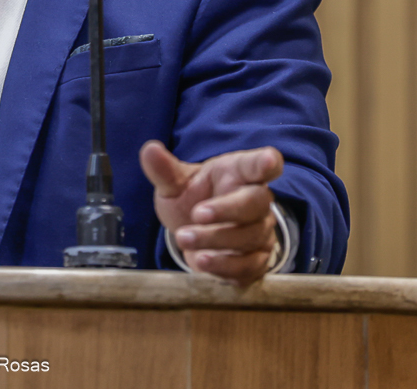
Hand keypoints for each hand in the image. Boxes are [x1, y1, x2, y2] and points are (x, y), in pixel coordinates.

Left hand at [139, 140, 282, 285]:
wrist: (194, 232)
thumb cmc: (192, 198)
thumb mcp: (175, 183)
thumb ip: (164, 170)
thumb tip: (149, 150)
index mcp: (239, 173)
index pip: (259, 164)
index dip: (266, 162)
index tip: (268, 161)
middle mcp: (256, 200)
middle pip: (257, 202)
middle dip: (227, 209)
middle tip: (196, 214)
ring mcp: (259, 231)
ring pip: (250, 236)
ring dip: (215, 240)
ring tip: (184, 239)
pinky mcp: (256, 260)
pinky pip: (249, 266)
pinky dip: (224, 266)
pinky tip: (202, 261)